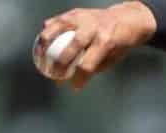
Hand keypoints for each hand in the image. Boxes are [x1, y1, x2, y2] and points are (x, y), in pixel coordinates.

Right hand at [34, 2, 158, 89]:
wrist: (126, 19)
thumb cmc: (120, 41)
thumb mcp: (113, 58)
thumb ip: (94, 68)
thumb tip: (73, 80)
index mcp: (106, 42)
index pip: (88, 65)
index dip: (79, 79)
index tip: (74, 87)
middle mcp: (93, 28)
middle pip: (72, 47)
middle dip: (60, 65)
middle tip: (54, 76)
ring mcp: (82, 17)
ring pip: (58, 29)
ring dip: (45, 44)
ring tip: (39, 57)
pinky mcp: (74, 12)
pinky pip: (56, 21)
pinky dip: (47, 31)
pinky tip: (41, 43)